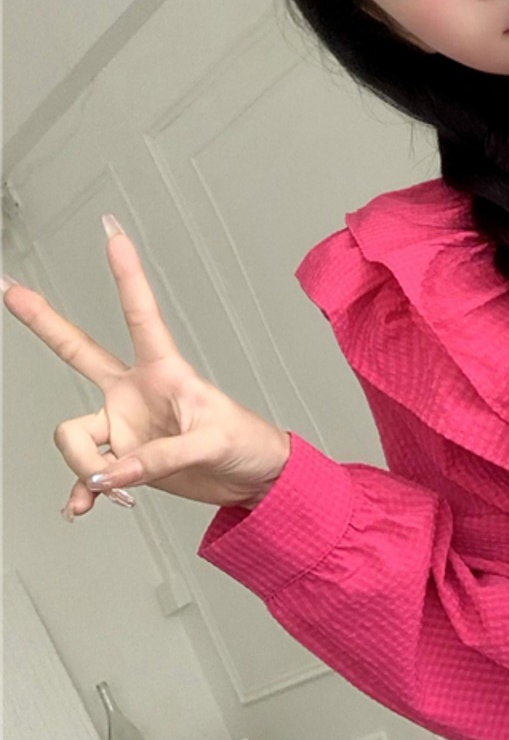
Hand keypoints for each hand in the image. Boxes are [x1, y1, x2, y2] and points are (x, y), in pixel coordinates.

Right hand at [2, 215, 291, 519]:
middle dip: (43, 321)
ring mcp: (124, 426)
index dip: (126, 274)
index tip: (112, 232)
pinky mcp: (122, 460)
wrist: (253, 479)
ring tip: (119, 488)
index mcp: (164, 372)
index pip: (140, 315)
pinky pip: (84, 475)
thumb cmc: (247, 443)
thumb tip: (108, 476)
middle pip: (77, 351)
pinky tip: (84, 507)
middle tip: (9, 290)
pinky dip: (82, 493)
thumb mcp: (212, 442)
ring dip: (87, 467)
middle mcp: (134, 393)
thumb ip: (159, 458)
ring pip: (74, 436)